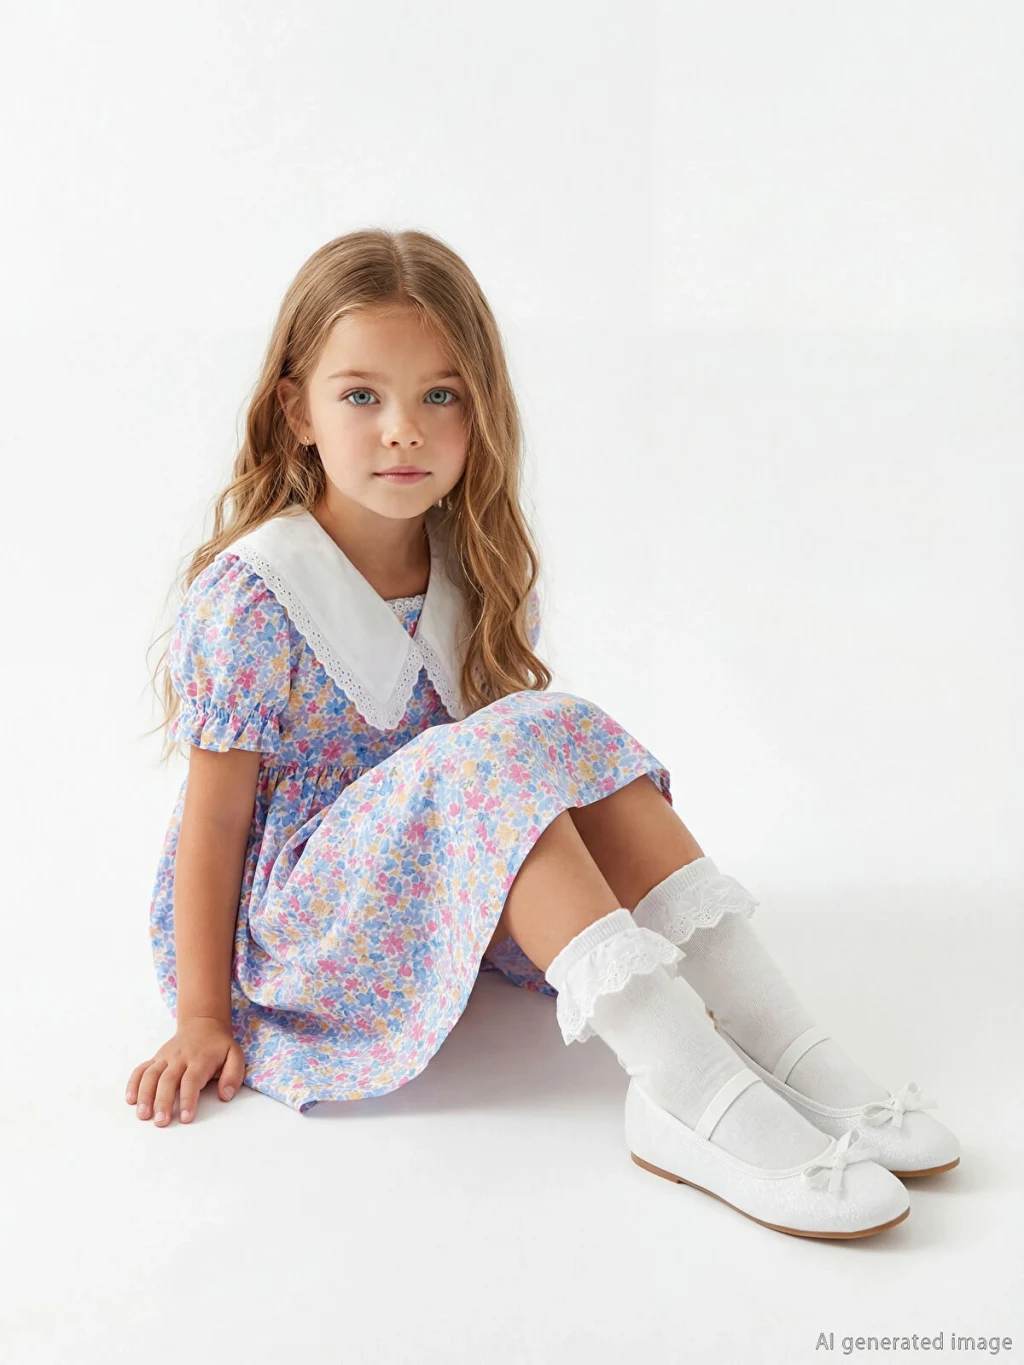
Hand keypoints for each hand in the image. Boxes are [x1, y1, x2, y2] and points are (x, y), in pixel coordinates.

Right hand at [125, 1016, 245, 1125]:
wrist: (203, 1023)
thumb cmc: (219, 1046)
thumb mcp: (235, 1055)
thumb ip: (233, 1075)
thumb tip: (225, 1095)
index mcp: (200, 1060)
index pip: (191, 1081)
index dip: (188, 1099)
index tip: (185, 1118)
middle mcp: (179, 1059)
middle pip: (168, 1080)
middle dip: (163, 1102)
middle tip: (161, 1122)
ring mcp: (165, 1058)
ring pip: (151, 1075)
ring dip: (145, 1095)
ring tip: (143, 1115)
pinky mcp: (156, 1058)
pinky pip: (141, 1069)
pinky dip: (133, 1083)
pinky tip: (131, 1099)